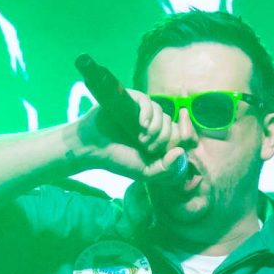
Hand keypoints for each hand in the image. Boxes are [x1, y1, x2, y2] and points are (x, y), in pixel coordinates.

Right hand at [69, 87, 186, 180]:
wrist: (93, 148)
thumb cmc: (117, 159)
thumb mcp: (145, 172)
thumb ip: (166, 169)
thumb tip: (181, 152)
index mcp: (158, 139)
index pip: (181, 135)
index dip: (177, 143)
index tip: (164, 151)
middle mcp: (153, 124)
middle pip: (173, 126)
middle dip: (163, 140)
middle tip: (146, 147)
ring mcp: (143, 111)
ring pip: (163, 114)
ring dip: (155, 130)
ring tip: (140, 139)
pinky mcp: (132, 101)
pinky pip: (148, 102)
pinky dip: (148, 114)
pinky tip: (141, 124)